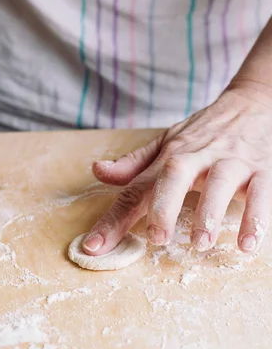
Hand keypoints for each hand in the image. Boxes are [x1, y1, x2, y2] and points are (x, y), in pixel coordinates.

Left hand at [83, 85, 271, 255]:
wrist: (256, 102)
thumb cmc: (206, 131)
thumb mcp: (167, 143)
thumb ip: (134, 163)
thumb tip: (98, 171)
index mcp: (170, 158)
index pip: (135, 189)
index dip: (112, 219)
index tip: (93, 246)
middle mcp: (197, 158)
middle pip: (175, 176)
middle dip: (164, 206)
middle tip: (158, 238)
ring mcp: (231, 162)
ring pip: (220, 183)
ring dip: (210, 213)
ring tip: (202, 243)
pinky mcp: (262, 169)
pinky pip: (262, 192)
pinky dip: (257, 218)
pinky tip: (248, 244)